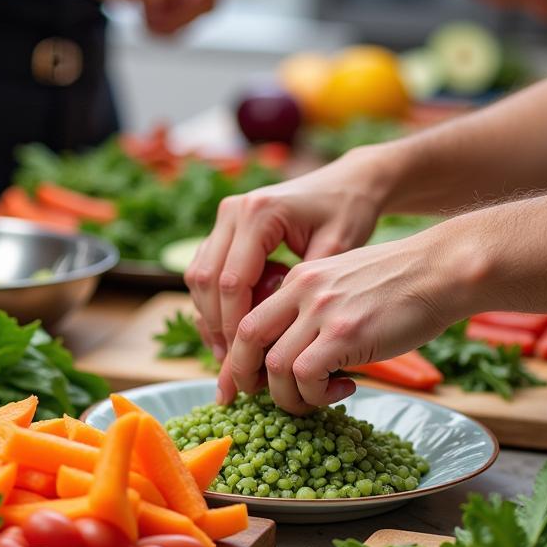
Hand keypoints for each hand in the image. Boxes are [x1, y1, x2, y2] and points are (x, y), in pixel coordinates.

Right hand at [185, 153, 385, 360]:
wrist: (346, 182)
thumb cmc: (347, 213)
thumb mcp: (337, 249)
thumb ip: (305, 289)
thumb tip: (279, 337)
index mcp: (260, 212)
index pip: (233, 281)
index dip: (235, 325)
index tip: (246, 359)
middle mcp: (233, 211)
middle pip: (206, 280)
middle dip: (216, 326)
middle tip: (229, 363)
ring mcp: (225, 217)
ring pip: (198, 276)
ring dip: (209, 316)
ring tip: (226, 353)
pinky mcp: (224, 228)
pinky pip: (205, 270)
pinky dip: (212, 302)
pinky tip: (227, 330)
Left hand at [218, 234, 455, 413]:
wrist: (445, 269)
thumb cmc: (404, 284)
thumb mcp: (345, 286)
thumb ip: (315, 311)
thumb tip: (293, 356)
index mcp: (298, 279)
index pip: (250, 318)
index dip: (240, 355)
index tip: (246, 381)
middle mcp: (302, 290)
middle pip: (246, 338)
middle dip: (244, 376)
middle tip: (261, 398)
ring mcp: (321, 310)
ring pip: (274, 365)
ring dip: (287, 395)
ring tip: (315, 399)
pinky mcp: (344, 333)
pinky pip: (305, 375)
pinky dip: (315, 394)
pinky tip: (343, 389)